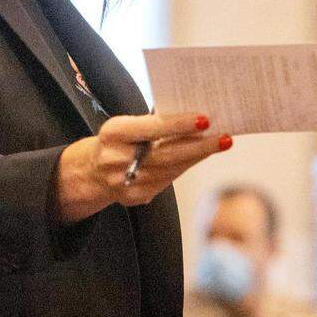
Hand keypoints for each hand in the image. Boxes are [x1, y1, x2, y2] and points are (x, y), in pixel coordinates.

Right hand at [56, 112, 230, 220]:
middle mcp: (116, 160)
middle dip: (198, 146)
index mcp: (113, 134)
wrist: (92, 171)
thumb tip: (193, 120)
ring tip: (218, 143)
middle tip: (223, 138)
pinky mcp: (136, 197)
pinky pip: (168, 181)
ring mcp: (126, 183)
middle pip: (166, 155)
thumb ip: (152, 124)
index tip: (204, 119)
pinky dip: (184, 167)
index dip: (178, 125)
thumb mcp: (126, 125)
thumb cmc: (118, 140)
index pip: (150, 129)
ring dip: (197, 156)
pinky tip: (197, 156)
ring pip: (171, 170)